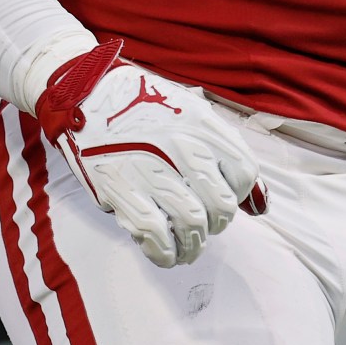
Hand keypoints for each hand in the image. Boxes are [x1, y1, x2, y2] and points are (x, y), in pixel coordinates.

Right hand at [35, 39, 268, 268]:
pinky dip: (164, 252)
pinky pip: (153, 233)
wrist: (85, 92)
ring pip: (191, 223)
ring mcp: (149, 167)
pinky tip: (166, 252)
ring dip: (193, 244)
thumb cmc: (143, 105)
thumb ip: (225, 155)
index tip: (223, 196)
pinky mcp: (118, 187)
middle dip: (217, 224)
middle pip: (221, 205)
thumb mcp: (192, 113)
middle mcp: (180, 144)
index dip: (240, 194)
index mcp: (202, 123)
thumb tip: (260, 205)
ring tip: (188, 247)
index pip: (244, 173)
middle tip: (205, 226)